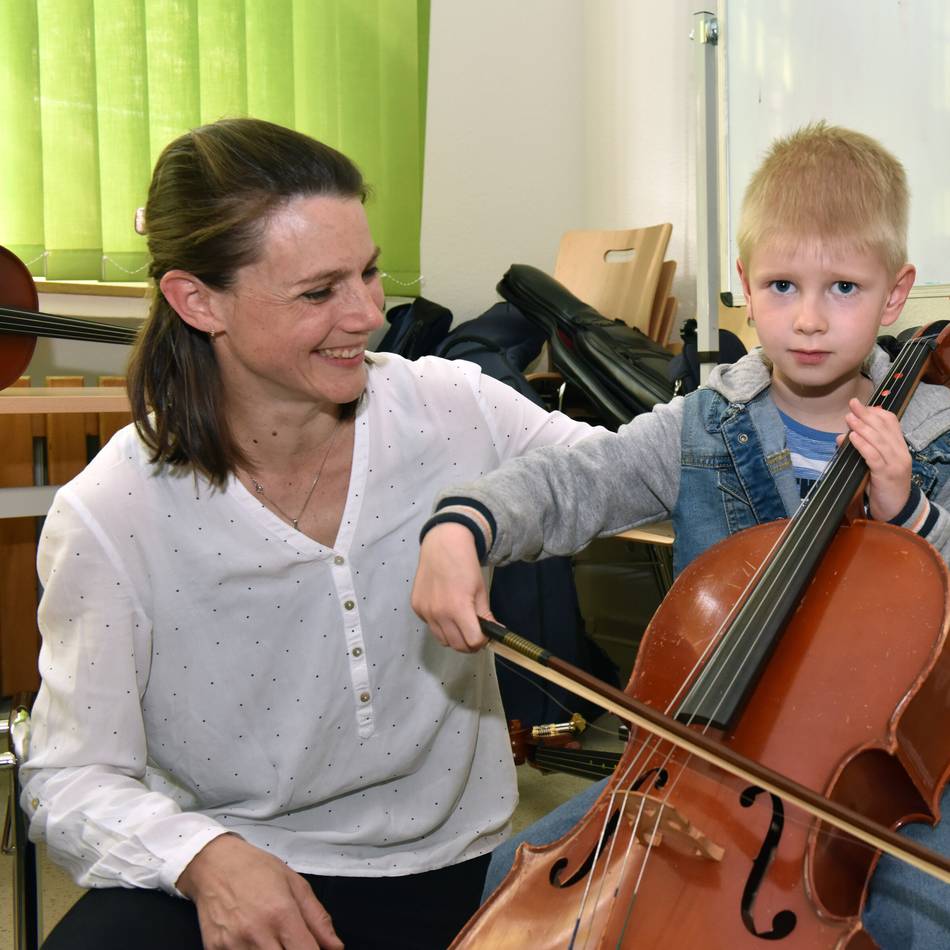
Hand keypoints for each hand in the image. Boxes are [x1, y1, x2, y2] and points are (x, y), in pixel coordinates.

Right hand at [177, 834, 342, 948]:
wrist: (214, 864)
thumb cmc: (255, 869)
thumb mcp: (295, 883)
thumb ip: (318, 918)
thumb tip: (335, 946)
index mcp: (281, 913)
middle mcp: (257, 933)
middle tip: (293, 943)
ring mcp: (234, 945)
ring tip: (274, 940)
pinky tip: (254, 943)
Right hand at [411, 522, 492, 651]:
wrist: (443, 545)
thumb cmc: (466, 566)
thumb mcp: (480, 590)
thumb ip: (485, 616)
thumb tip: (493, 633)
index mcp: (458, 609)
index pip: (472, 641)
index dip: (482, 640)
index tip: (485, 633)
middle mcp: (438, 614)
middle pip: (456, 645)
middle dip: (469, 643)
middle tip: (475, 632)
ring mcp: (425, 611)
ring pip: (442, 639)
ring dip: (454, 637)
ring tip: (460, 623)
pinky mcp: (416, 607)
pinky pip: (431, 626)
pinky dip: (440, 625)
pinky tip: (445, 609)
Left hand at [840, 398, 911, 521]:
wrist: (897, 510)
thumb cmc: (882, 486)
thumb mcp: (871, 465)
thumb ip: (860, 450)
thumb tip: (841, 437)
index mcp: (899, 447)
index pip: (891, 422)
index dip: (875, 412)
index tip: (861, 405)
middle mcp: (900, 452)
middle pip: (883, 428)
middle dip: (866, 414)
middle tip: (852, 404)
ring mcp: (895, 463)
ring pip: (878, 440)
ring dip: (862, 427)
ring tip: (849, 418)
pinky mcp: (886, 475)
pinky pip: (873, 457)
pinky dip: (862, 445)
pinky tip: (852, 437)